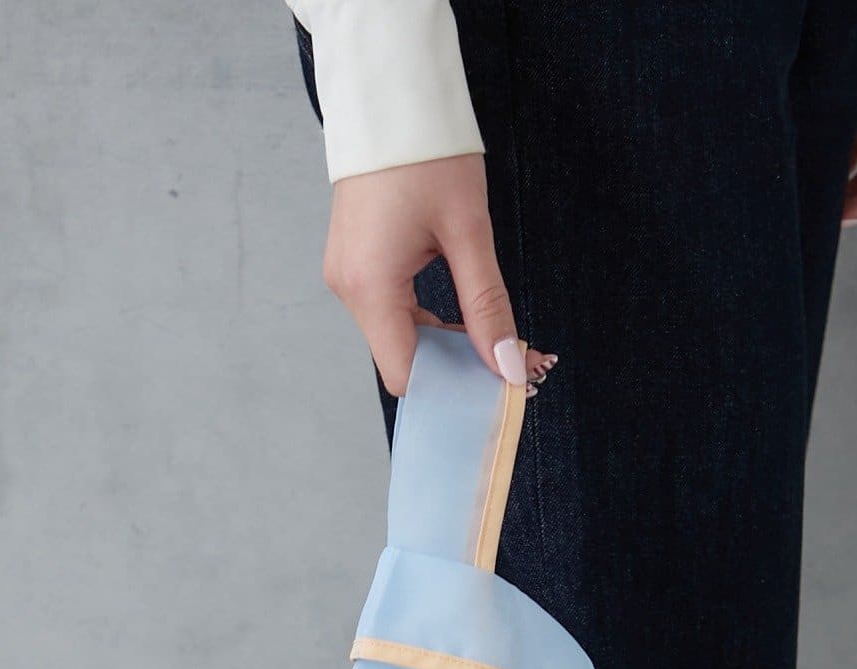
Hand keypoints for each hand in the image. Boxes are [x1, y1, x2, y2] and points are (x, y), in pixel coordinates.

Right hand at [322, 153, 555, 396]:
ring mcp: (347, 275)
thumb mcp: (468, 230)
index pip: (406, 376)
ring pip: (398, 337)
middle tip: (509, 358)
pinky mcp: (354, 262)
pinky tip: (460, 311)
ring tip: (489, 330)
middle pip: (402, 360)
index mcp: (370, 286)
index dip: (451, 389)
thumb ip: (487, 304)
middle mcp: (349, 288)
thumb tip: (506, 366)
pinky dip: (425, 320)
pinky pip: (391, 310)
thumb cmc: (426, 150)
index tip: (498, 384)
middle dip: (455, 367)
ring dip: (443, 343)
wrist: (387, 92)